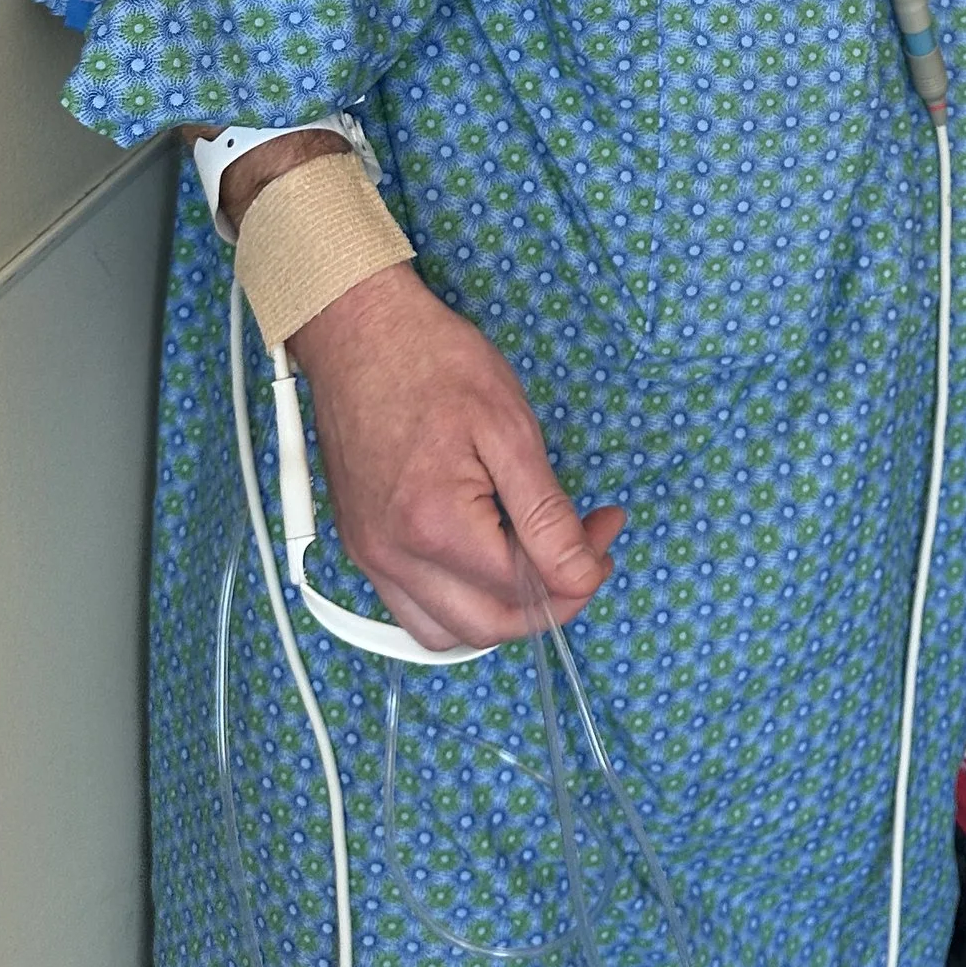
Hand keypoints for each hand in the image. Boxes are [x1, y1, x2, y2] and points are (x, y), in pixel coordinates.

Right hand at [287, 265, 624, 649]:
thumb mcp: (510, 430)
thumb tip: (580, 572)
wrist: (360, 333)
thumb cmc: (433, 364)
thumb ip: (546, 516)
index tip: (605, 530)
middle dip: (551, 602)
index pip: (525, 589)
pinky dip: (458, 604)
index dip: (580, 569)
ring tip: (539, 563)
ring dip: (502, 615)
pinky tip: (490, 563)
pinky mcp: (362, 547)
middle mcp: (393, 557)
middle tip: (585, 551)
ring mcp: (370, 557)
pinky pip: (412, 609)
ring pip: (445, 633)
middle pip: (488, 627)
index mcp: (435, 527)